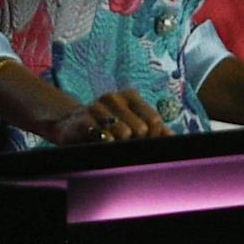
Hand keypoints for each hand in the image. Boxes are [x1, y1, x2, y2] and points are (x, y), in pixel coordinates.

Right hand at [43, 89, 172, 145]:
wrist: (69, 125)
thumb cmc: (107, 127)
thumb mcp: (130, 123)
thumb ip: (154, 130)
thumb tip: (174, 138)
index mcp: (130, 95)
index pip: (154, 119)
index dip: (154, 137)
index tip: (147, 143)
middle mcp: (114, 97)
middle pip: (141, 128)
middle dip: (138, 143)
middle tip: (130, 148)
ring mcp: (97, 106)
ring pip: (123, 133)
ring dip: (122, 145)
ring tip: (115, 147)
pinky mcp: (82, 120)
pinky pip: (103, 137)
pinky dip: (107, 145)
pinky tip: (104, 146)